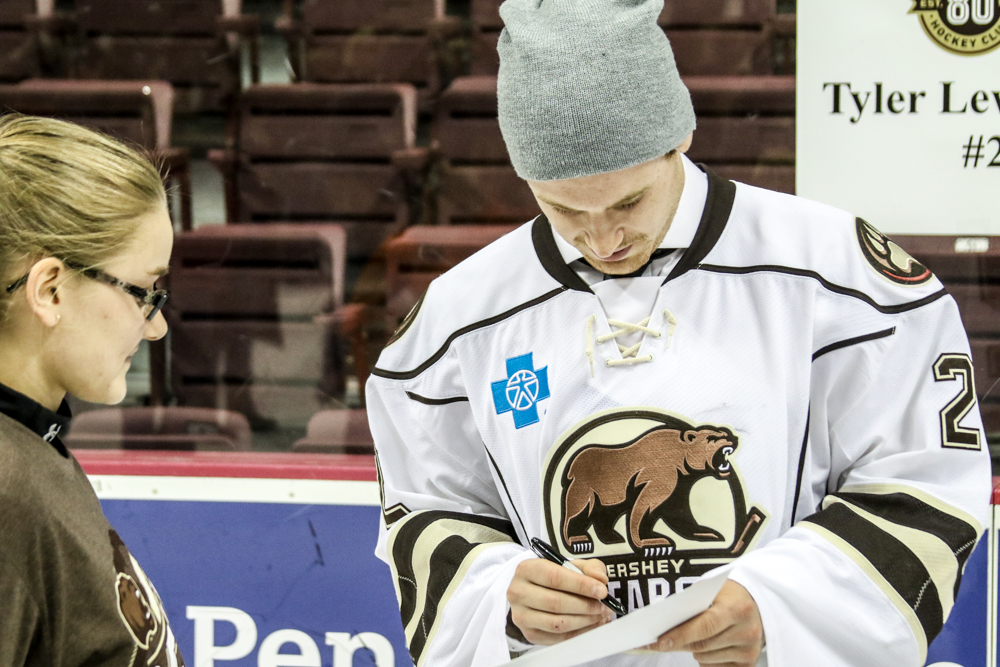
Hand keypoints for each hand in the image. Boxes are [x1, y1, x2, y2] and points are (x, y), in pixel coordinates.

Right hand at [507, 557, 615, 644]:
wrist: (532, 592)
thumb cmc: (552, 577)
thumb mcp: (570, 565)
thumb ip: (588, 568)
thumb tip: (600, 579)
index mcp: (527, 569)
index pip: (555, 578)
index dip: (581, 585)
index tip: (601, 590)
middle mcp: (519, 592)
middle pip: (555, 603)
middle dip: (585, 606)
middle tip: (603, 605)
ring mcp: (522, 616)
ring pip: (557, 623)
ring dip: (584, 621)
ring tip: (599, 615)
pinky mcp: (530, 634)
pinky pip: (559, 638)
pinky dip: (579, 633)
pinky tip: (591, 625)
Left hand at [648, 580, 763, 665]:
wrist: (757, 603)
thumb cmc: (727, 595)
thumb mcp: (711, 590)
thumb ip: (691, 605)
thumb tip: (665, 624)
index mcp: (737, 609)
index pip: (705, 626)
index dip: (681, 635)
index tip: (660, 642)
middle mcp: (747, 631)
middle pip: (702, 645)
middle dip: (679, 643)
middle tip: (661, 641)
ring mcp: (749, 650)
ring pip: (706, 658)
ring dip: (693, 650)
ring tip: (696, 636)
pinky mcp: (748, 664)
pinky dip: (705, 659)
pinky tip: (708, 646)